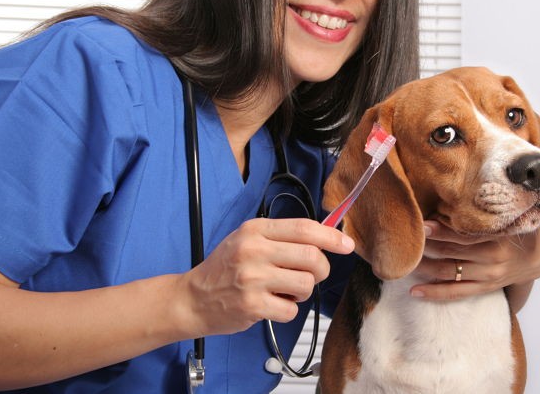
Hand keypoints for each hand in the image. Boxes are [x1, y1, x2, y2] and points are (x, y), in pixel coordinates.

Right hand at [174, 218, 354, 337]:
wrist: (193, 298)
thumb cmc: (225, 268)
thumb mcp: (248, 240)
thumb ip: (281, 237)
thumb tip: (326, 236)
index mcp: (255, 230)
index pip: (304, 228)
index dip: (331, 236)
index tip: (346, 244)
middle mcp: (254, 250)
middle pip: (312, 256)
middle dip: (320, 269)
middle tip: (310, 275)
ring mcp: (252, 278)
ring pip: (306, 283)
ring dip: (303, 291)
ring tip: (285, 290)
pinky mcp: (252, 305)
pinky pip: (292, 309)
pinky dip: (288, 310)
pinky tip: (272, 305)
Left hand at [409, 220, 539, 307]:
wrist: (535, 258)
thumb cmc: (513, 230)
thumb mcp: (506, 217)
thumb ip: (485, 212)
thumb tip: (453, 196)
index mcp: (498, 238)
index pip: (465, 234)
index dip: (443, 230)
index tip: (423, 225)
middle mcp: (492, 258)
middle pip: (452, 252)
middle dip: (428, 246)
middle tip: (407, 240)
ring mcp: (488, 276)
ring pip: (450, 272)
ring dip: (425, 267)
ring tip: (406, 261)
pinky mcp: (483, 289)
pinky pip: (456, 293)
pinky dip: (434, 292)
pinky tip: (414, 291)